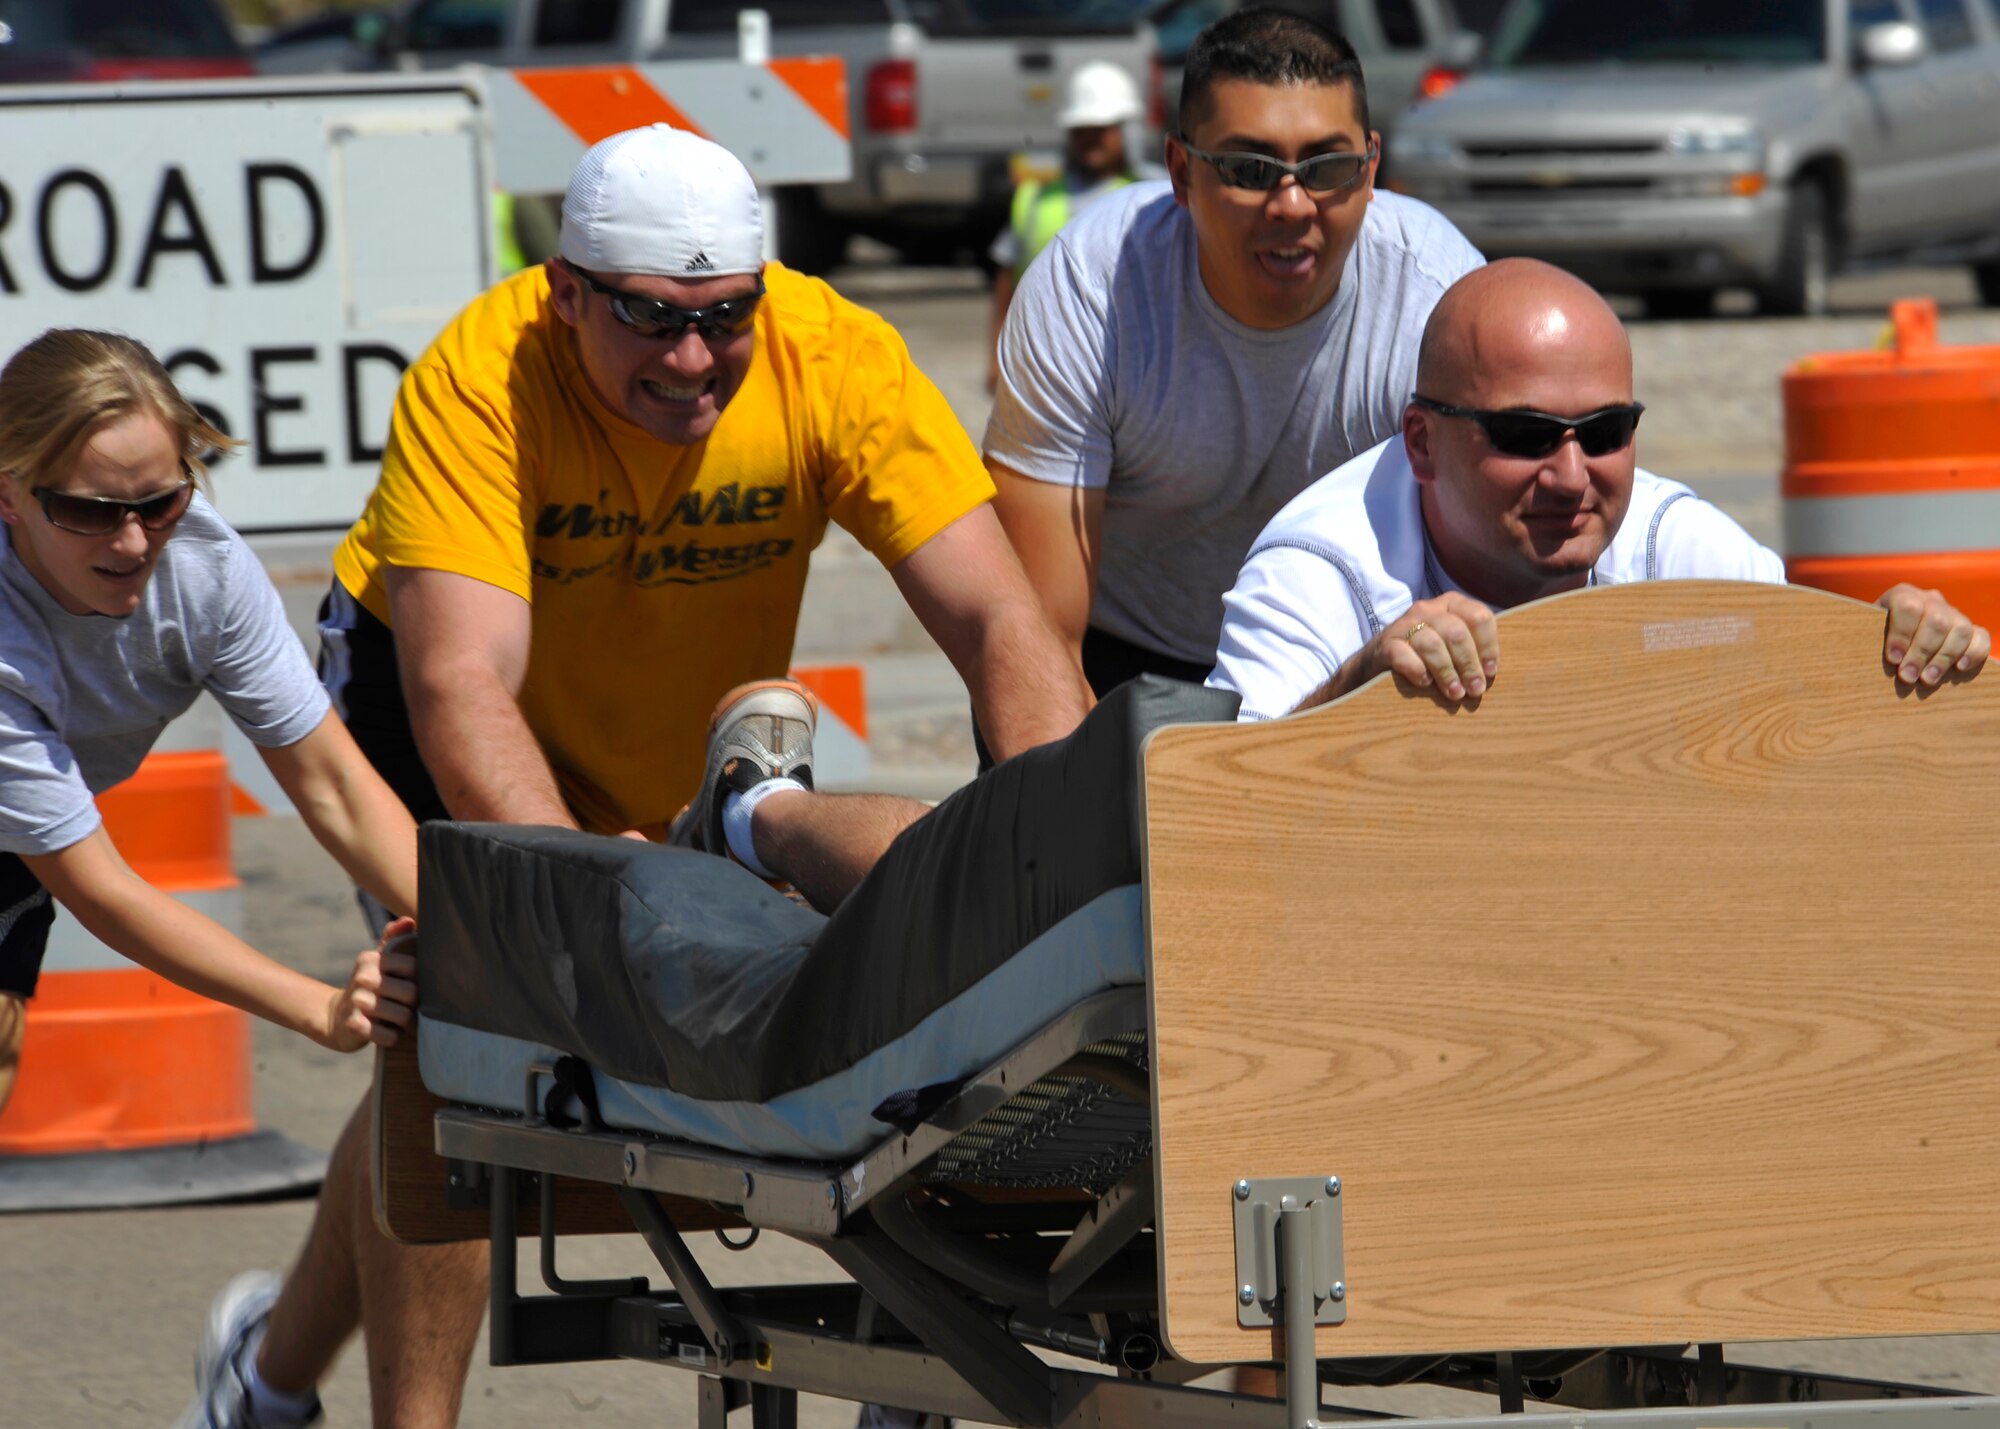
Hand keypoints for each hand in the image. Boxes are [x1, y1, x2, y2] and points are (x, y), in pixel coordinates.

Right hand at [323, 916, 417, 1051]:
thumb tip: (409, 920)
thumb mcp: (377, 963)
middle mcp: (364, 978)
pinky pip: (388, 1035)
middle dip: (416, 1006)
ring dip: (406, 1024)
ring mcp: (357, 1002)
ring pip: (402, 1015)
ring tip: (403, 1023)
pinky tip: (387, 1033)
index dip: (419, 980)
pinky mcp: (354, 1025)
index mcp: (372, 960)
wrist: (334, 1018)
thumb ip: (393, 941)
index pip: (413, 967)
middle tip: (412, 1011)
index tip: (413, 987)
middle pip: (411, 993)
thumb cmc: (367, 988)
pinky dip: (392, 1037)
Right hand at [1375, 594, 1499, 701]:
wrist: (1378, 661)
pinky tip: (1425, 683)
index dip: (1488, 646)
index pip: (1478, 617)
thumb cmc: (1426, 656)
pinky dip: (1417, 670)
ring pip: (1432, 644)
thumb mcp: (1451, 645)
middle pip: (1456, 633)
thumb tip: (1490, 674)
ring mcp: (1404, 624)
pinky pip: (1403, 655)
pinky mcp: (1385, 643)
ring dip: (1447, 672)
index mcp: (1452, 605)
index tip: (1490, 671)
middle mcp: (1428, 609)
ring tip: (1455, 694)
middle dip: (1469, 664)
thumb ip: (1472, 650)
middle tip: (1475, 690)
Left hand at [1878, 584, 1989, 686]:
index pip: (1908, 606)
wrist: (1895, 639)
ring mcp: (1953, 613)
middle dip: (1921, 652)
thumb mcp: (1867, 633)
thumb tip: (1875, 661)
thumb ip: (1870, 639)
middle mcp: (1931, 600)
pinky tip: (1960, 668)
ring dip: (1943, 658)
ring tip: (1927, 679)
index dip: (1901, 634)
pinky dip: (1974, 652)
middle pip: (1936, 620)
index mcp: (1902, 595)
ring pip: (1959, 630)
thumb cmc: (1875, 638)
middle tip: (1908, 677)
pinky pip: (1980, 637)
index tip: (1893, 659)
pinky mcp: (1970, 629)